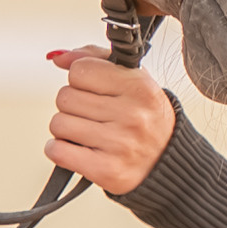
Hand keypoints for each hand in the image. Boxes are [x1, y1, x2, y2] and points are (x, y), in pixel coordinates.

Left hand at [44, 46, 175, 194]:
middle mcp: (132, 114)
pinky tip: (76, 149)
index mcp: (139, 87)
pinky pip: (57, 151)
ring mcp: (120, 144)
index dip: (81, 80)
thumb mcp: (133, 79)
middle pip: (65, 97)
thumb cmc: (146, 119)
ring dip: (66, 129)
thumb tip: (58, 57)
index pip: (80, 70)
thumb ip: (95, 59)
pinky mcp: (106, 170)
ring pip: (58, 124)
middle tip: (93, 115)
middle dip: (73, 106)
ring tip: (87, 133)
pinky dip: (59, 150)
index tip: (94, 91)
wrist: (168, 163)